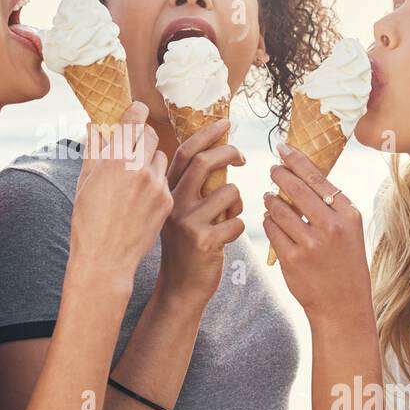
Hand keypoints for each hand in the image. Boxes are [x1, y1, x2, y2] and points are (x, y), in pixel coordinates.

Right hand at [70, 101, 173, 278]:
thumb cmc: (88, 221)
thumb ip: (94, 149)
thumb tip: (96, 125)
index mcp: (116, 160)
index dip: (136, 112)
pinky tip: (141, 198)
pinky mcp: (167, 202)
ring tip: (135, 178)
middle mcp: (140, 169)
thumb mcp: (85, 181)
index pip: (134, 121)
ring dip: (150, 160)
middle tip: (133, 145)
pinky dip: (155, 182)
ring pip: (161, 158)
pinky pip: (165, 181)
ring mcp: (157, 186)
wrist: (105, 259)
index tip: (137, 110)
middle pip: (151, 136)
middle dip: (142, 137)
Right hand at [158, 118, 245, 303]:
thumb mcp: (180, 212)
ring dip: (239, 202)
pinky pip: (237, 221)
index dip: (206, 133)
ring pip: (229, 192)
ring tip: (230, 216)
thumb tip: (216, 153)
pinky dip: (239, 226)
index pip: (185, 153)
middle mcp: (173, 204)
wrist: (180, 287)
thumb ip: (192, 186)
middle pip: (204, 162)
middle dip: (229, 152)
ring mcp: (187, 222)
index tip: (226, 122)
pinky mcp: (203, 241)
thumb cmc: (186, 246)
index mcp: (167, 193)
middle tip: (242, 156)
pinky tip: (227, 237)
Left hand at [263, 142, 371, 324]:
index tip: (282, 148)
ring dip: (270, 200)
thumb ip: (330, 204)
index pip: (317, 178)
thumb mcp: (349, 230)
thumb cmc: (344, 263)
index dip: (296, 160)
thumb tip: (301, 173)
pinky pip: (271, 230)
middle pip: (296, 189)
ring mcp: (311, 244)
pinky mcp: (292, 259)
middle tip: (272, 169)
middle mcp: (332, 227)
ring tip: (269, 198)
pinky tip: (270, 220)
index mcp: (348, 214)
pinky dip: (268, 222)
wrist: (343, 304)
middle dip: (279, 175)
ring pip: (279, 209)